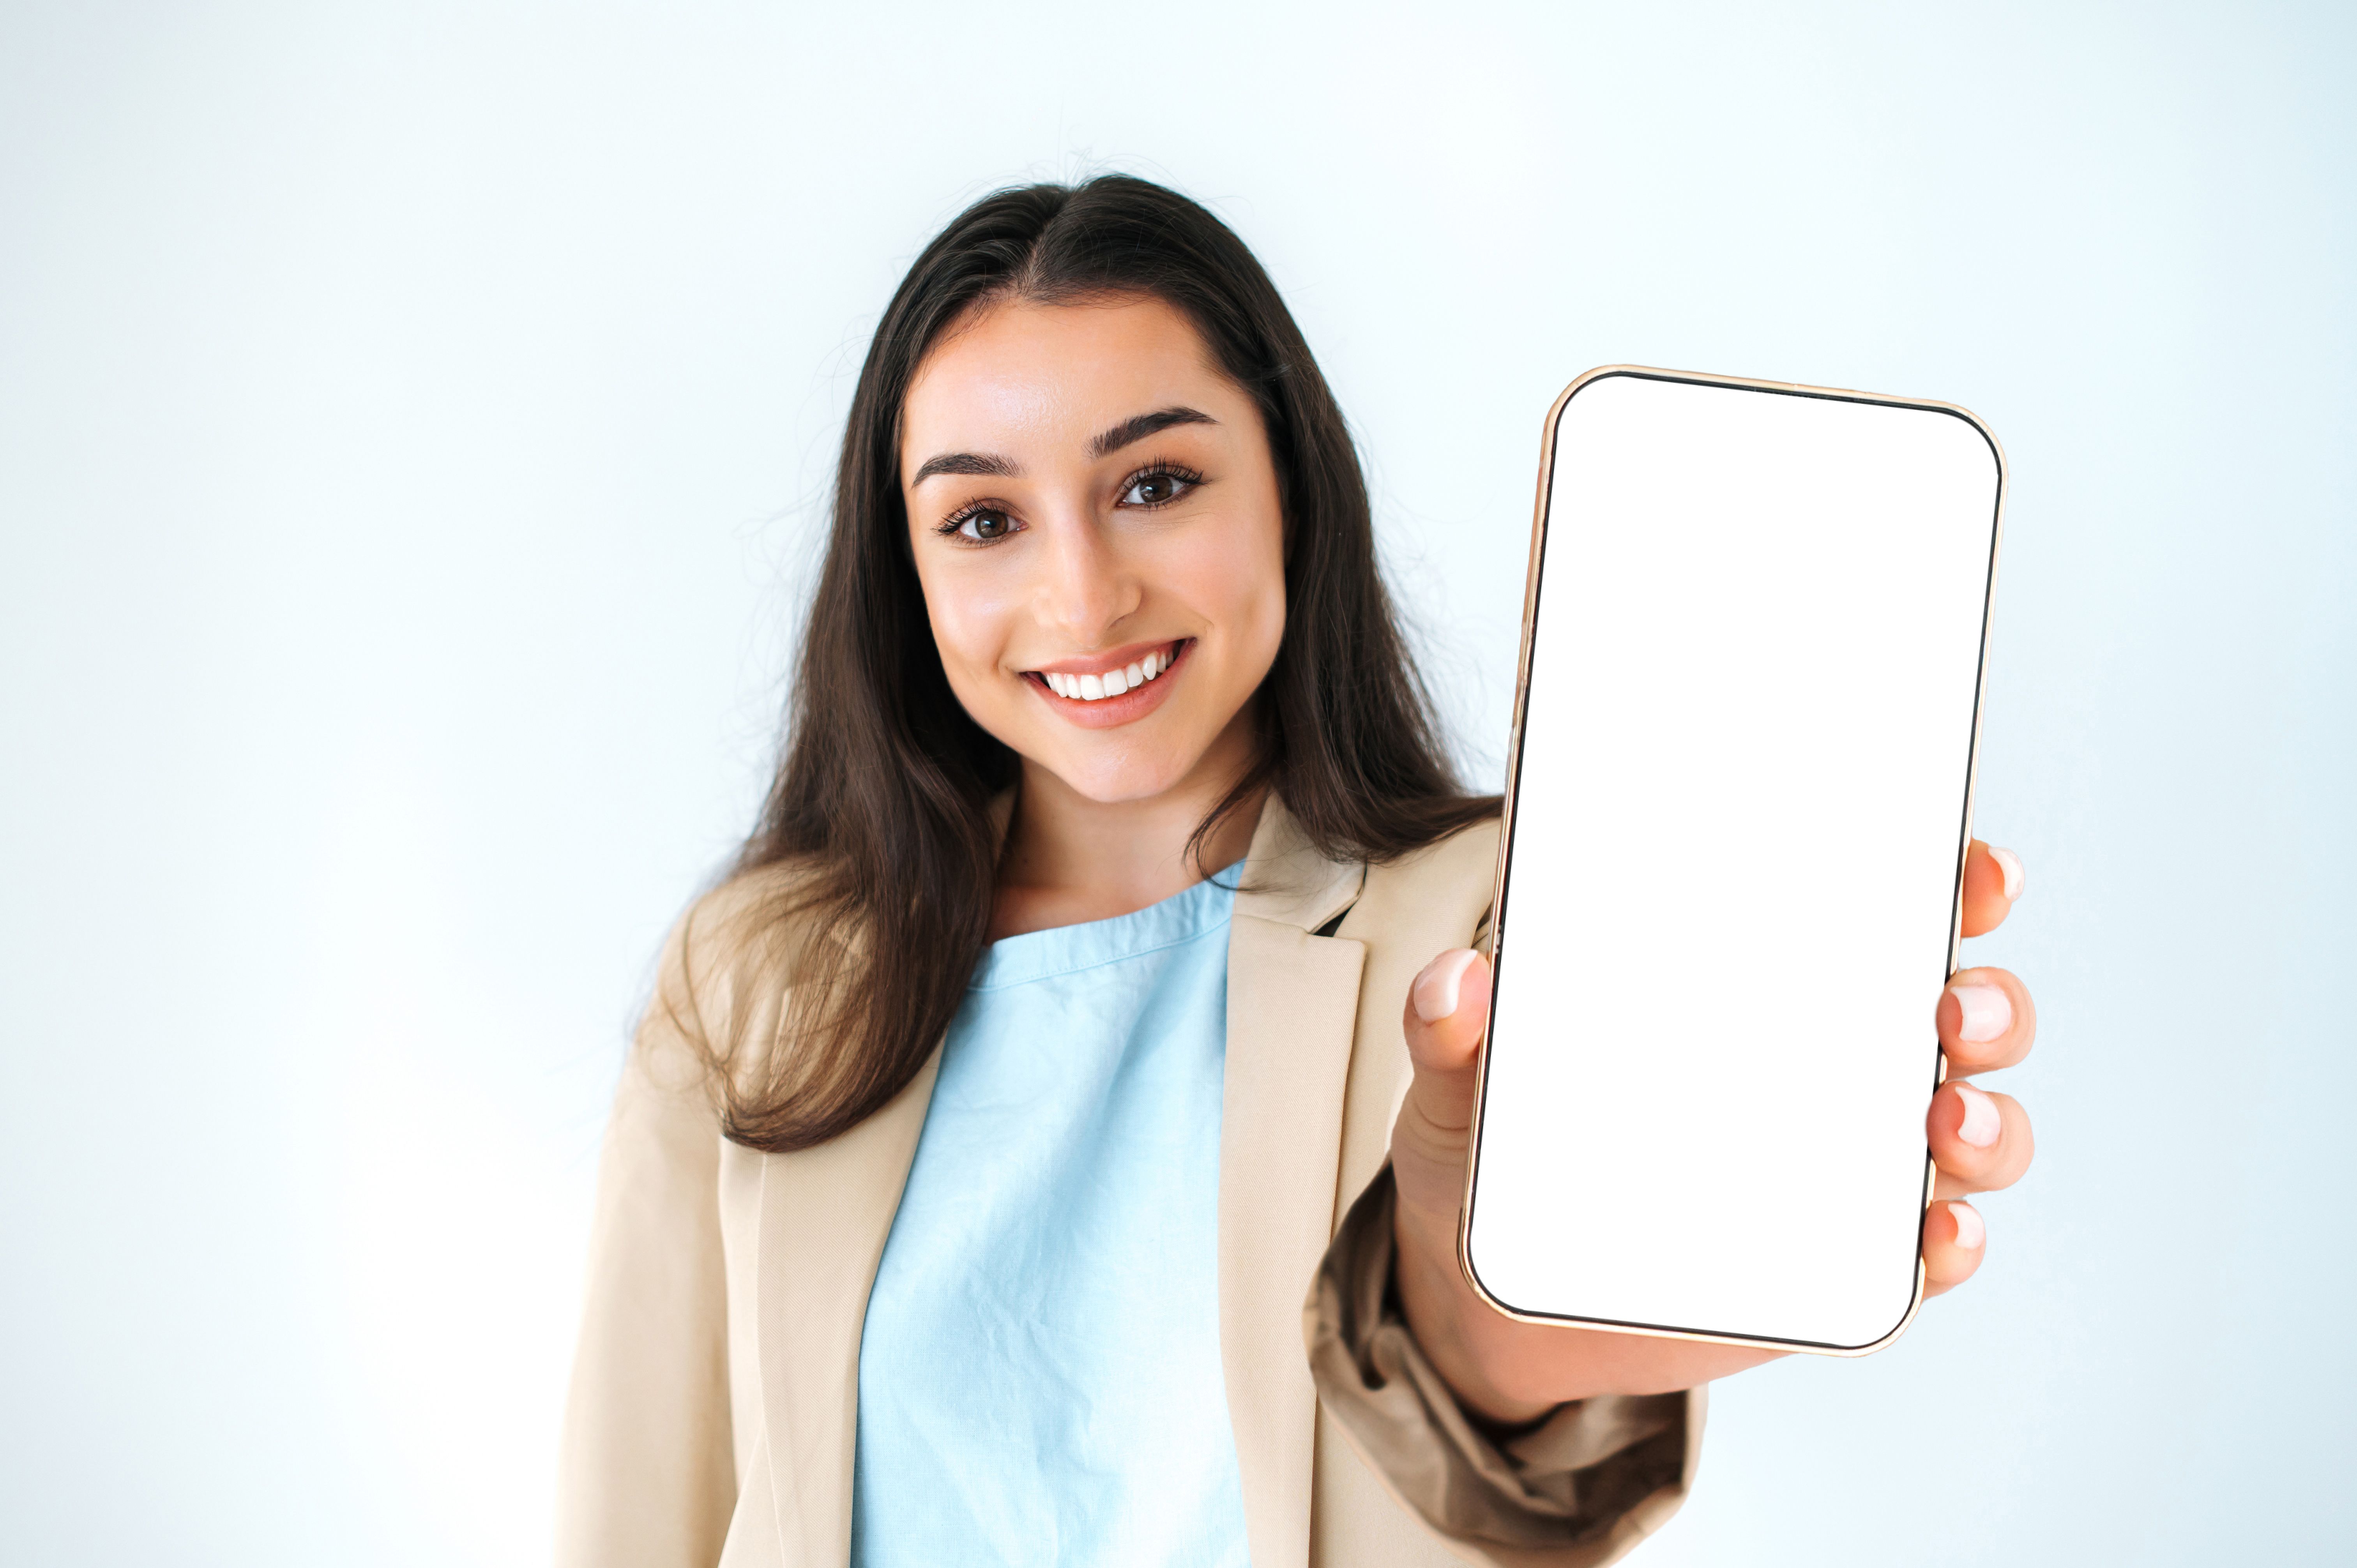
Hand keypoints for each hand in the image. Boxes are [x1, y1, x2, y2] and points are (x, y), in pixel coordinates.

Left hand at [1388, 840, 2037, 1422]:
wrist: (1483, 1290)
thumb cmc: (1492, 1153)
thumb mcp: (1461, 1085)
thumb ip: (1451, 1031)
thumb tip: (1457, 981)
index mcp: (1759, 988)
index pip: (1880, 915)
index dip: (1952, 883)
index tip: (1978, 869)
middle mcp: (1825, 1069)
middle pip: (1956, 1017)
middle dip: (1989, 1003)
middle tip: (1951, 1005)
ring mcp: (1839, 1172)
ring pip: (1963, 1134)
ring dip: (1989, 1124)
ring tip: (1950, 1120)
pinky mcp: (1829, 1269)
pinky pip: (1918, 1262)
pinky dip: (1951, 1249)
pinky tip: (1943, 1236)